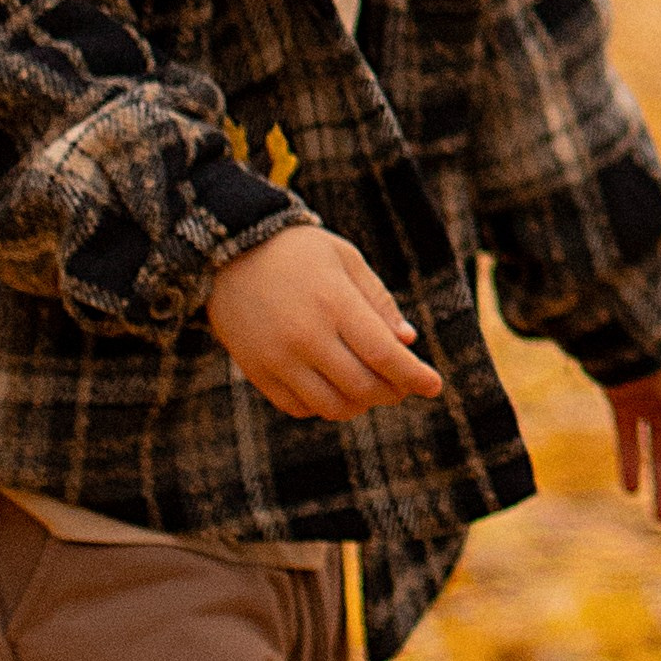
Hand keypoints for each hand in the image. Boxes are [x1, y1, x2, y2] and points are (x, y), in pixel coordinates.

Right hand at [207, 228, 442, 420]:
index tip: (435, 386)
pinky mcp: (257, 372)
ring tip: (369, 386)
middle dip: (393, 392)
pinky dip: (324, 406)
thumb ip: (378, 301)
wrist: (225, 252)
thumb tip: (407, 343)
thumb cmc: (297, 252)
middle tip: (402, 384)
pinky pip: (299, 408)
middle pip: (363, 387)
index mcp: (333, 303)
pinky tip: (333, 387)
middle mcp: (305, 336)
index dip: (414, 376)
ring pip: (333, 406)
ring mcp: (277, 358)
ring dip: (360, 404)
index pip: (384, 355)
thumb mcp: (344, 260)